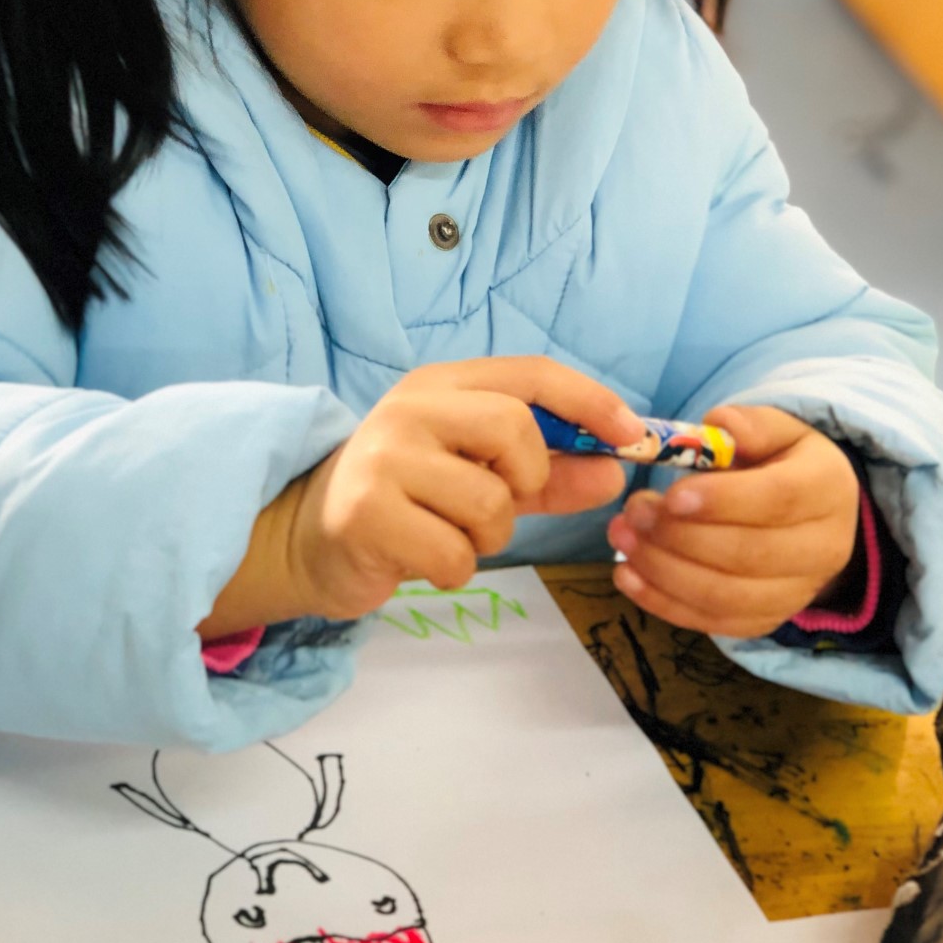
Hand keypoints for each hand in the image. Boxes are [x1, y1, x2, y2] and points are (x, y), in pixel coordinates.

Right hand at [286, 358, 643, 620]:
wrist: (310, 539)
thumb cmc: (405, 502)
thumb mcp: (479, 477)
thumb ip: (548, 474)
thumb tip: (615, 472)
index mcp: (440, 386)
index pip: (530, 374)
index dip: (589, 400)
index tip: (632, 435)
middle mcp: (410, 409)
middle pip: (513, 431)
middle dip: (524, 481)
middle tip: (495, 502)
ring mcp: (384, 458)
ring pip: (490, 504)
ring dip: (486, 537)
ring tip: (446, 532)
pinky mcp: (367, 513)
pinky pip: (455, 554)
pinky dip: (453, 568)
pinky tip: (419, 557)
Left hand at [606, 404, 859, 638]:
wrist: (810, 519)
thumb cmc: (783, 464)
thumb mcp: (777, 430)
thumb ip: (751, 425)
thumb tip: (719, 425)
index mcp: (827, 489)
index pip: (778, 499)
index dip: (722, 501)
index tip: (671, 495)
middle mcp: (822, 549)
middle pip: (748, 554)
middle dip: (680, 536)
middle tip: (632, 512)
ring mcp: (796, 593)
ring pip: (726, 595)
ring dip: (663, 570)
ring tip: (621, 538)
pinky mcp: (765, 620)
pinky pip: (712, 622)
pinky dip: (663, 603)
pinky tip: (627, 576)